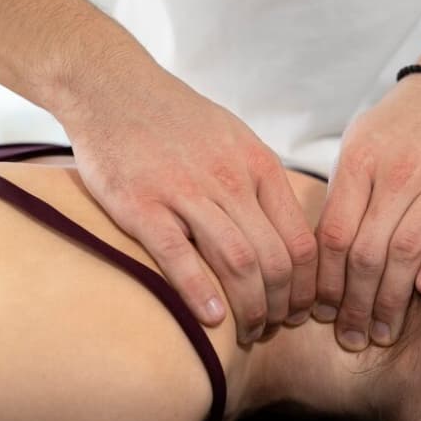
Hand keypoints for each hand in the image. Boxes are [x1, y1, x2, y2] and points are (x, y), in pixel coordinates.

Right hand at [60, 64, 317, 343]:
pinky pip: (179, 256)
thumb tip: (287, 229)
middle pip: (276, 260)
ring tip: (246, 333)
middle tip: (272, 329)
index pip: (302, 241)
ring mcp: (186, 192)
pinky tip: (211, 319)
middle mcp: (230, 180)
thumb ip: (261, 181)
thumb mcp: (236, 138)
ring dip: (249, 309)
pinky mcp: (142, 204)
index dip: (306, 286)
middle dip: (281, 306)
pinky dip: (200, 293)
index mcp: (258, 166)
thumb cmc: (176, 119)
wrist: (113, 87)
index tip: (298, 309)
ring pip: (238, 262)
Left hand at [315, 74, 420, 350]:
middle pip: (367, 252)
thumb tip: (320, 258)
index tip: (320, 313)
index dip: (324, 281)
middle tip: (350, 337)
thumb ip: (343, 197)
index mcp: (360, 162)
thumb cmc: (400, 125)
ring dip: (391, 299)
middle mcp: (397, 173)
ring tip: (381, 330)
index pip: (334, 235)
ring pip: (407, 251)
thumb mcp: (359, 145)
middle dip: (354, 303)